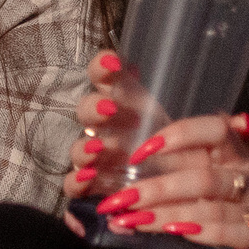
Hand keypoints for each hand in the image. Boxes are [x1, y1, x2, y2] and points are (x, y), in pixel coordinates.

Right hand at [64, 50, 163, 196]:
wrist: (174, 180)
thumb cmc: (167, 142)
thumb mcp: (168, 117)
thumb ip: (149, 100)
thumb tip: (133, 70)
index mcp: (118, 100)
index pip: (102, 76)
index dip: (102, 67)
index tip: (113, 63)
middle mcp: (101, 125)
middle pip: (87, 111)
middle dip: (94, 109)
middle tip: (109, 111)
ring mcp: (93, 156)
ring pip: (79, 149)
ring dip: (85, 148)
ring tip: (98, 149)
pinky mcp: (90, 185)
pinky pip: (73, 184)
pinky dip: (77, 182)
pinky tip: (89, 178)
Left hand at [86, 103, 248, 248]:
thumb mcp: (224, 180)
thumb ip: (186, 167)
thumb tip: (124, 166)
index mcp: (237, 156)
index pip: (214, 129)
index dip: (178, 135)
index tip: (140, 152)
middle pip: (202, 174)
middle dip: (154, 187)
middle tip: (116, 200)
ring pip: (211, 203)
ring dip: (166, 212)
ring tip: (131, 221)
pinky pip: (233, 232)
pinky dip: (202, 232)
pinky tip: (175, 234)